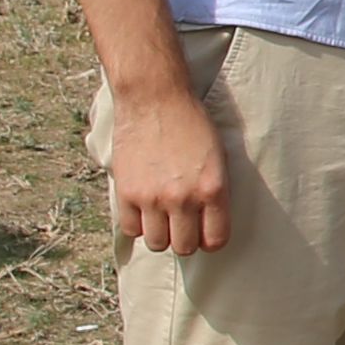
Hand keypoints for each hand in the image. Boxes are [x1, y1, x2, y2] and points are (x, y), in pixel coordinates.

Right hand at [104, 78, 230, 256]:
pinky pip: (131, 229)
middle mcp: (183, 198)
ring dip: (160, 234)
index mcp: (212, 189)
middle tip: (182, 224)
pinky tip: (142, 208)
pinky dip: (137, 223)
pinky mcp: (126, 192)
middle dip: (185, 239)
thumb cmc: (190, 122)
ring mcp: (152, 197)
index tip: (205, 233)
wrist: (154, 97)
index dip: (211, 240)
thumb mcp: (217, 156)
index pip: (215, 240)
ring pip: (157, 243)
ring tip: (161, 217)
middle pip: (184, 247)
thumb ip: (213, 191)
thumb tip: (208, 224)